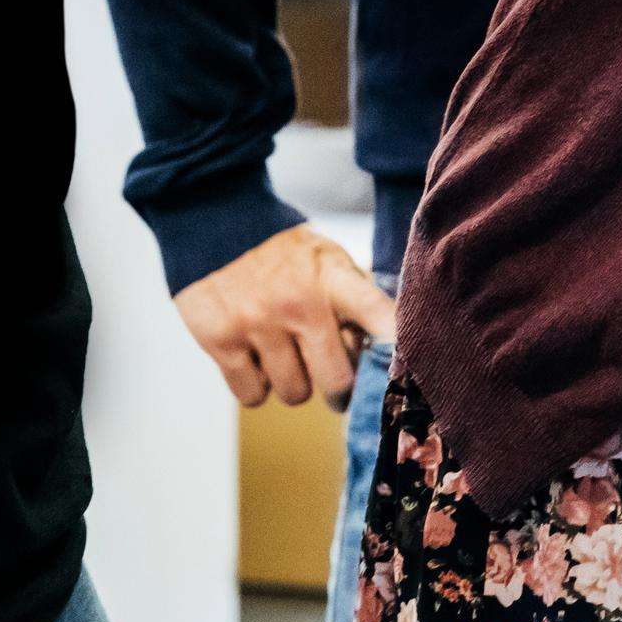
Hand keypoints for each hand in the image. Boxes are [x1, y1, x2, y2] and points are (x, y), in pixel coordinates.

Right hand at [175, 224, 395, 409]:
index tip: (407, 369)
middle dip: (337, 387)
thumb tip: (378, 353)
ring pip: (294, 393)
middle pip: (337, 381)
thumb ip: (354, 301)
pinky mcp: (220, 341)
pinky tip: (255, 359)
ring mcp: (258, 323)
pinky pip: (252, 395)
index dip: (395, 343)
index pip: (376, 313)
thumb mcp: (327, 260)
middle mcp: (299, 302)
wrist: (213, 226)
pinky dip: (256, 386)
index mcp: (332, 278)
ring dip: (291, 383)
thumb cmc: (281, 254)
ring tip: (284, 355)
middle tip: (330, 378)